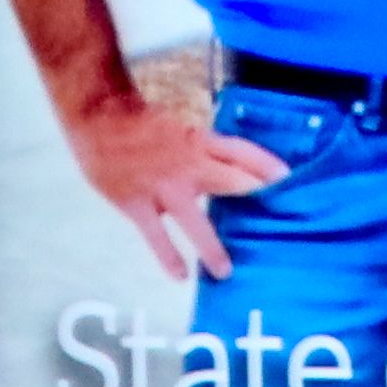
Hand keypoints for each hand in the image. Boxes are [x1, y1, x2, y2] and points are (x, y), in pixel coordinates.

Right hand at [62, 80, 286, 283]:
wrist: (97, 112)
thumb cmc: (139, 122)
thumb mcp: (178, 128)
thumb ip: (201, 151)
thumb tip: (224, 171)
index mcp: (199, 140)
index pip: (241, 152)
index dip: (266, 165)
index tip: (289, 180)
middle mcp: (187, 163)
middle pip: (231, 183)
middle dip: (255, 200)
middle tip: (276, 226)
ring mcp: (162, 185)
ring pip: (195, 220)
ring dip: (212, 247)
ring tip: (224, 271)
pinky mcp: (136, 202)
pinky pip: (156, 234)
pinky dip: (169, 255)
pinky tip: (180, 274)